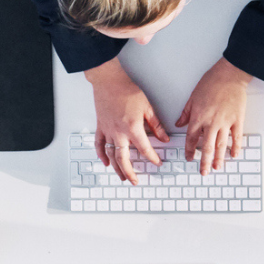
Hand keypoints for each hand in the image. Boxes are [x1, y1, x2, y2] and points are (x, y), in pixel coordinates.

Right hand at [86, 58, 168, 184]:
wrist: (109, 82)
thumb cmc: (128, 92)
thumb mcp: (147, 107)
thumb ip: (156, 125)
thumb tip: (164, 138)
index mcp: (133, 128)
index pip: (145, 149)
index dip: (153, 158)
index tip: (158, 163)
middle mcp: (119, 133)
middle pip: (124, 159)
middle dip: (130, 172)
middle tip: (136, 181)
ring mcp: (107, 131)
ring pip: (111, 155)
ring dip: (116, 168)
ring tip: (122, 177)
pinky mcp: (100, 128)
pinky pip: (99, 145)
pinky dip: (101, 155)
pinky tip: (105, 163)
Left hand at [175, 58, 250, 175]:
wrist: (229, 75)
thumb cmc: (211, 83)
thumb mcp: (193, 97)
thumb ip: (186, 113)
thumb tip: (179, 123)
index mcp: (198, 117)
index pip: (192, 139)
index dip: (190, 150)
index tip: (189, 158)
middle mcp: (211, 122)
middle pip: (207, 147)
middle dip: (204, 161)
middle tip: (203, 172)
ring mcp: (226, 122)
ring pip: (221, 145)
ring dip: (219, 158)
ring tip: (217, 167)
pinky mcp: (238, 120)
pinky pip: (237, 137)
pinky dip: (236, 147)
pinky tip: (234, 155)